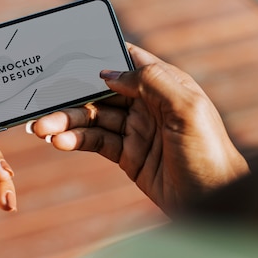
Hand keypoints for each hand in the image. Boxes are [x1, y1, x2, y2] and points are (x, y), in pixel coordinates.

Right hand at [29, 44, 248, 213]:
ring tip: (43, 129)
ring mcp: (137, 129)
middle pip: (103, 91)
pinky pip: (97, 142)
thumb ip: (152, 81)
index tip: (68, 54)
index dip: (100, 54)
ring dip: (67, 121)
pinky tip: (60, 142)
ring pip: (95, 118)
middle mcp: (149, 103)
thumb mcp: (187, 109)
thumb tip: (110, 71)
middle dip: (73, 95)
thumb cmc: (209, 153)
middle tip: (42, 103)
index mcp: (166, 84)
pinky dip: (76, 140)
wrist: (215, 203)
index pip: (128, 59)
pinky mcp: (128, 155)